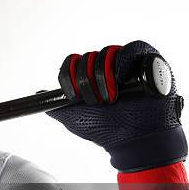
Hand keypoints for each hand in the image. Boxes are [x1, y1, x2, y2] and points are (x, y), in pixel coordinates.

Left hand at [47, 40, 186, 171]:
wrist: (134, 141)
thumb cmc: (107, 131)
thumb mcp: (76, 118)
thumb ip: (58, 105)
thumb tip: (40, 93)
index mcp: (91, 77)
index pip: (74, 62)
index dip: (69, 75)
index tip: (71, 94)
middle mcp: (109, 67)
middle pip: (89, 57)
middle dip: (88, 81)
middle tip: (95, 101)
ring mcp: (128, 63)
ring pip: (108, 52)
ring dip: (104, 76)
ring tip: (111, 98)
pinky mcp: (149, 61)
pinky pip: (133, 48)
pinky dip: (124, 60)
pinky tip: (120, 79)